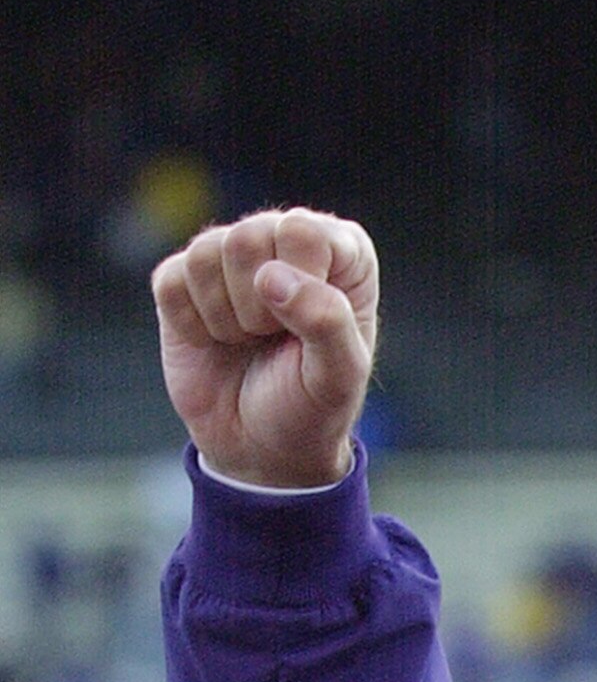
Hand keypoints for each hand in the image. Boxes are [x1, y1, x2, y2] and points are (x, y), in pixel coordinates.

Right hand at [152, 208, 377, 487]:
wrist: (261, 449)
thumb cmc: (311, 407)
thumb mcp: (339, 378)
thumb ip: (327, 322)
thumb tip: (270, 277)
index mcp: (340, 250)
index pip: (302, 232)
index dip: (296, 287)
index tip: (303, 331)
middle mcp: (284, 238)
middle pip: (247, 239)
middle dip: (257, 309)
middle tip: (272, 341)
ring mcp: (230, 254)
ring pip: (204, 255)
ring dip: (225, 318)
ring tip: (247, 342)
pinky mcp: (182, 277)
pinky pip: (171, 282)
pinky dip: (191, 325)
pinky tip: (214, 341)